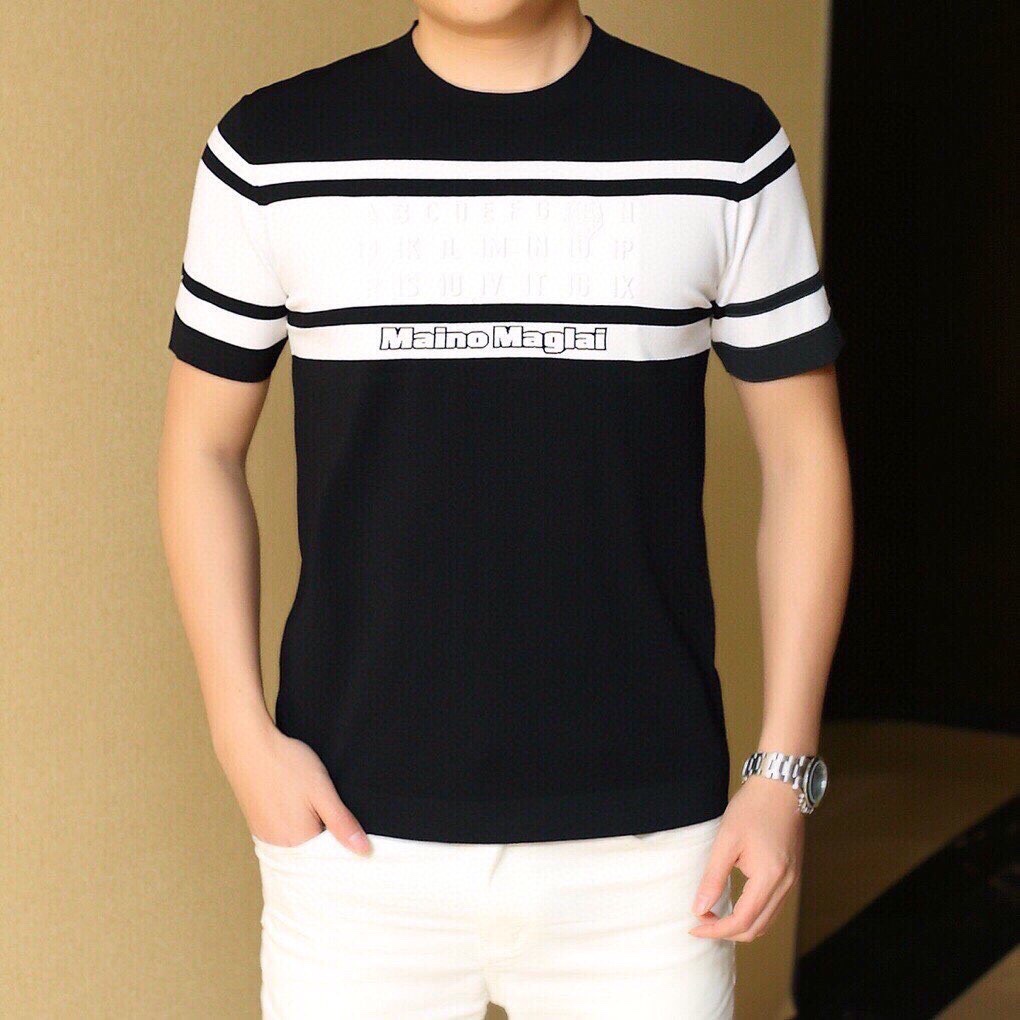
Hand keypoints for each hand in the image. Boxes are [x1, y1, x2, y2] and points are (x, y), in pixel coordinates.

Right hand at [216, 719, 371, 855]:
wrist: (247, 745)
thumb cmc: (286, 764)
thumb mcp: (322, 791)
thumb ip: (342, 823)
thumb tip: (363, 850)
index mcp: (298, 841)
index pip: (327, 854)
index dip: (341, 840)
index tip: (347, 821)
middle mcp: (278, 845)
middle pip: (311, 850)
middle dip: (324, 834)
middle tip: (327, 804)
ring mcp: (264, 834)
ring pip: (296, 841)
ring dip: (308, 827)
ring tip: (310, 800)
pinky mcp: (257, 823)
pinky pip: (281, 833)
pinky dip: (292, 823)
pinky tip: (295, 803)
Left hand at [689, 776, 803, 940]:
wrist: (780, 787)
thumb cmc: (752, 808)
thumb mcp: (726, 840)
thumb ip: (713, 877)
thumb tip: (699, 908)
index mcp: (770, 878)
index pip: (742, 921)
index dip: (716, 930)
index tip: (694, 926)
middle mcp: (785, 886)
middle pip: (756, 929)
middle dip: (726, 932)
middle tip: (701, 921)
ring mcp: (791, 882)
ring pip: (766, 922)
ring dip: (740, 925)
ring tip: (714, 915)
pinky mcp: (791, 876)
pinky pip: (772, 908)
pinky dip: (753, 915)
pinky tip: (734, 905)